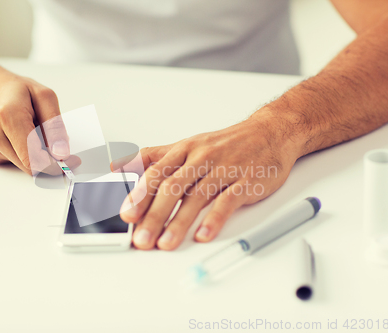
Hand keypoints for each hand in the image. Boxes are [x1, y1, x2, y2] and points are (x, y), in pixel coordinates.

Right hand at [0, 64, 71, 174]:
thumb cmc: (15, 91)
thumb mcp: (44, 96)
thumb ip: (54, 125)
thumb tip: (61, 152)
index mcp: (8, 115)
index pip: (33, 157)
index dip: (54, 165)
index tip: (71, 161)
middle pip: (30, 165)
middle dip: (49, 160)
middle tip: (59, 147)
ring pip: (24, 166)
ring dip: (36, 155)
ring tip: (33, 131)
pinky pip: (15, 162)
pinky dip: (24, 154)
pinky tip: (19, 136)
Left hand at [119, 113, 300, 249]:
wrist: (269, 132)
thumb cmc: (224, 144)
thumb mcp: (185, 145)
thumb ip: (152, 158)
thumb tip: (118, 166)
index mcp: (184, 150)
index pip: (156, 172)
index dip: (139, 193)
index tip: (126, 214)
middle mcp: (201, 158)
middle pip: (172, 187)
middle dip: (154, 214)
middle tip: (141, 238)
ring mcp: (224, 169)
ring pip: (197, 196)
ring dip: (179, 222)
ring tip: (165, 242)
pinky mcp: (246, 181)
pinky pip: (228, 201)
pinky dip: (214, 218)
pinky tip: (203, 234)